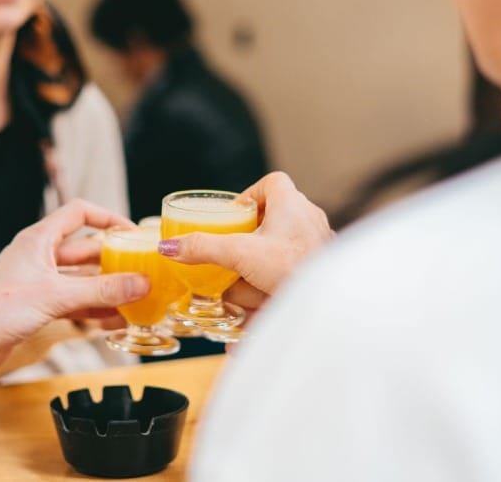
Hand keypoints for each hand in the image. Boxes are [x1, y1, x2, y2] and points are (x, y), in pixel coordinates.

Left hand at [0, 200, 148, 379]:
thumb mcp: (55, 296)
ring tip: (137, 300)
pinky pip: (74, 303)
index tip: (133, 232)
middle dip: (114, 261)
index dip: (107, 218)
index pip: (79, 213)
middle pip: (86, 250)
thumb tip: (141, 283)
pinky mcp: (36, 308)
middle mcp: (39, 257)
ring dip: (107, 290)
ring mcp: (38, 283)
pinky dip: (94, 310)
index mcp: (39, 240)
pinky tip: (115, 321)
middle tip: (144, 272)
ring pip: (82, 280)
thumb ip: (100, 290)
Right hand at [158, 172, 332, 299]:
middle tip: (233, 254)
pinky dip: (273, 295)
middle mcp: (309, 220)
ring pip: (283, 252)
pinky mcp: (321, 271)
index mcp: (292, 204)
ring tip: (241, 291)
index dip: (252, 193)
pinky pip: (293, 277)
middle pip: (274, 220)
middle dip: (250, 241)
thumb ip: (204, 248)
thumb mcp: (240, 254)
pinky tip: (257, 318)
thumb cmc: (293, 267)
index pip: (273, 182)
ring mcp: (318, 246)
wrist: (331, 303)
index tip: (235, 213)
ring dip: (259, 272)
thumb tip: (169, 247)